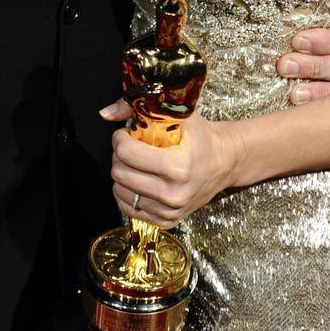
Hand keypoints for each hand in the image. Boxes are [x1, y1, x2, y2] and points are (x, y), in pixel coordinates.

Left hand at [100, 105, 241, 226]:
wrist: (224, 162)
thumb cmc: (200, 136)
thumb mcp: (177, 115)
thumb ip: (137, 108)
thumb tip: (105, 113)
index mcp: (177, 167)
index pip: (127, 153)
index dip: (120, 139)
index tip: (126, 133)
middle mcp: (173, 194)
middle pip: (120, 173)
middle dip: (119, 156)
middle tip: (131, 147)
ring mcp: (170, 211)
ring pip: (120, 192)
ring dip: (122, 174)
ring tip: (137, 163)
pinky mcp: (167, 222)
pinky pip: (129, 209)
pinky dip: (128, 193)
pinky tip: (140, 180)